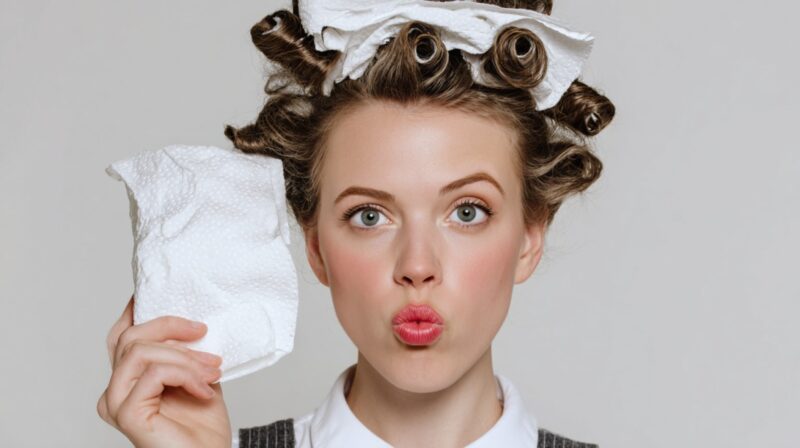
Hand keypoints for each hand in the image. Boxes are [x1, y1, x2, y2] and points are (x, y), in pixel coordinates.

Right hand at [97, 295, 231, 447]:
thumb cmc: (203, 428)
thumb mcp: (198, 376)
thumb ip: (187, 352)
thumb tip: (195, 320)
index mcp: (128, 380)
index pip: (122, 336)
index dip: (137, 310)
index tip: (158, 292)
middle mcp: (115, 391)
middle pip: (130, 337)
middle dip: (170, 326)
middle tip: (203, 331)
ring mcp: (117, 403)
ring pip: (141, 351)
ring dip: (184, 356)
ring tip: (213, 369)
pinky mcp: (127, 413)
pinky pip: (153, 373)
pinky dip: (185, 374)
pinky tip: (205, 390)